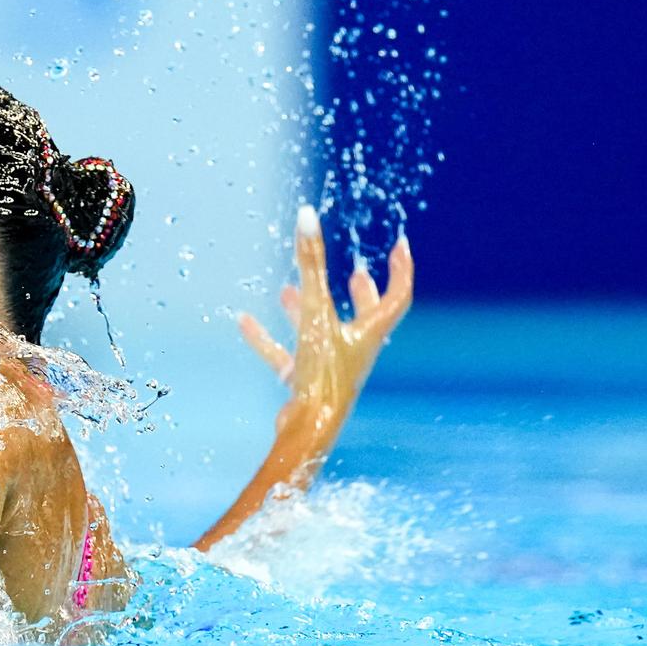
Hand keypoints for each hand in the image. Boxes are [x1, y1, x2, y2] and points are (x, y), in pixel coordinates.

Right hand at [238, 206, 412, 435]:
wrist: (307, 429)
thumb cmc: (323, 372)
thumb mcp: (315, 312)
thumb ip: (310, 266)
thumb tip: (307, 216)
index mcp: (369, 333)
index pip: (397, 294)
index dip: (400, 269)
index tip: (400, 245)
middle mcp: (355, 349)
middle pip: (366, 316)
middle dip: (361, 294)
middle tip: (357, 272)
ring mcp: (331, 367)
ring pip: (324, 333)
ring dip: (309, 311)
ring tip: (289, 289)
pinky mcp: (307, 382)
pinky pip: (288, 354)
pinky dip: (269, 338)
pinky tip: (246, 323)